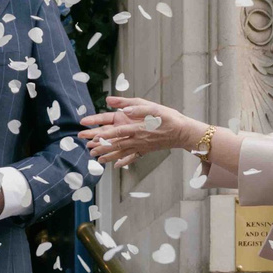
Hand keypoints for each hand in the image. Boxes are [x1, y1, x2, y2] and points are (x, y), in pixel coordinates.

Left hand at [79, 96, 203, 165]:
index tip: (90, 134)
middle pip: (116, 144)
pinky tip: (117, 166)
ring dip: (108, 156)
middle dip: (101, 147)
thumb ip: (135, 106)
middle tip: (88, 150)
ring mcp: (142, 146)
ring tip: (96, 159)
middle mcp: (138, 139)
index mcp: (137, 128)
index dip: (102, 133)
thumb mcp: (153, 107)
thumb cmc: (169, 118)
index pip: (116, 131)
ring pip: (122, 153)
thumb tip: (120, 106)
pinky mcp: (146, 150)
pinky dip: (124, 161)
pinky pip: (133, 157)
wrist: (184, 133)